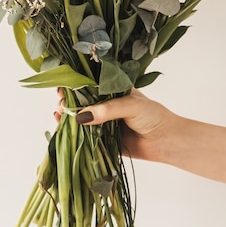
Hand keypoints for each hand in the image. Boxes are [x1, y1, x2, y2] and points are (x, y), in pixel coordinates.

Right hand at [56, 88, 179, 162]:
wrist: (167, 140)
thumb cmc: (153, 116)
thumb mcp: (130, 105)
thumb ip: (106, 110)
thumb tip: (80, 117)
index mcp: (112, 91)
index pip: (89, 86)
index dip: (74, 86)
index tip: (63, 88)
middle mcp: (105, 106)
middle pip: (81, 102)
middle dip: (68, 102)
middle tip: (61, 104)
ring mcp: (103, 123)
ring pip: (80, 119)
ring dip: (67, 118)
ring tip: (59, 116)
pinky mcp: (103, 140)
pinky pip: (85, 138)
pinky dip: (74, 135)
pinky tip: (63, 130)